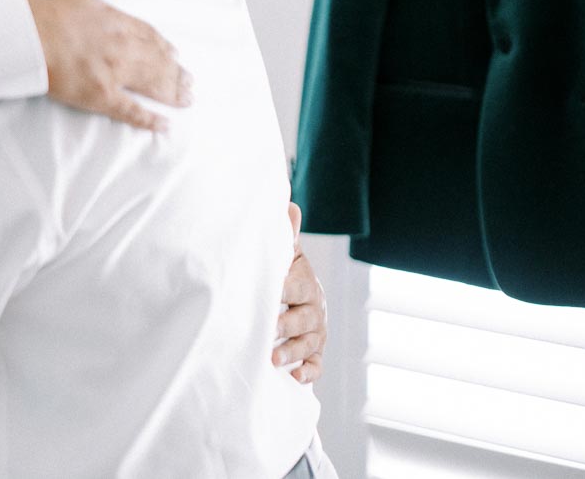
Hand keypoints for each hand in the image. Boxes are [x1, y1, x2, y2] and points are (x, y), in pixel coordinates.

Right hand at [22, 0, 191, 131]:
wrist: (16, 30)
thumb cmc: (34, 2)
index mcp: (113, 18)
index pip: (148, 33)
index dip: (163, 45)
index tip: (175, 53)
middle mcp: (120, 46)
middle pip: (157, 61)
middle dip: (176, 73)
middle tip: (190, 83)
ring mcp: (111, 72)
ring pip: (151, 84)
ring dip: (172, 93)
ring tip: (187, 100)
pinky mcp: (98, 95)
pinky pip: (130, 111)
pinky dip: (149, 120)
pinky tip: (165, 126)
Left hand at [273, 203, 326, 382]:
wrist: (295, 295)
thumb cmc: (284, 272)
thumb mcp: (286, 254)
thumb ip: (285, 235)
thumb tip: (289, 205)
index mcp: (304, 282)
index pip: (295, 286)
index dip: (281, 291)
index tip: (268, 295)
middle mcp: (313, 307)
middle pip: (304, 318)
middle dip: (286, 326)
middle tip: (268, 332)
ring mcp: (316, 331)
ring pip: (309, 343)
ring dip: (293, 352)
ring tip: (274, 360)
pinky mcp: (315, 352)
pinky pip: (317, 365)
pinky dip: (308, 372)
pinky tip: (295, 378)